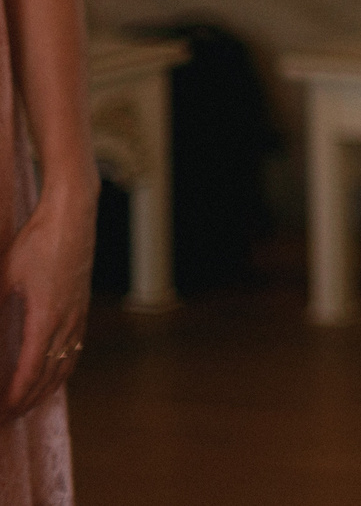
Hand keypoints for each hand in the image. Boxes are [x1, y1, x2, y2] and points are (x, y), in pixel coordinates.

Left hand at [0, 188, 90, 422]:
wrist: (72, 216)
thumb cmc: (37, 241)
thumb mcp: (6, 276)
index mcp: (46, 316)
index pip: (31, 367)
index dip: (18, 392)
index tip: (6, 410)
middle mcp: (66, 320)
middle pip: (50, 372)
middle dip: (30, 398)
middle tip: (11, 416)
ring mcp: (78, 314)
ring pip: (66, 363)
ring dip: (48, 388)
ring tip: (31, 404)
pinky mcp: (83, 306)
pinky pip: (76, 348)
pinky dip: (65, 369)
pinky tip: (56, 373)